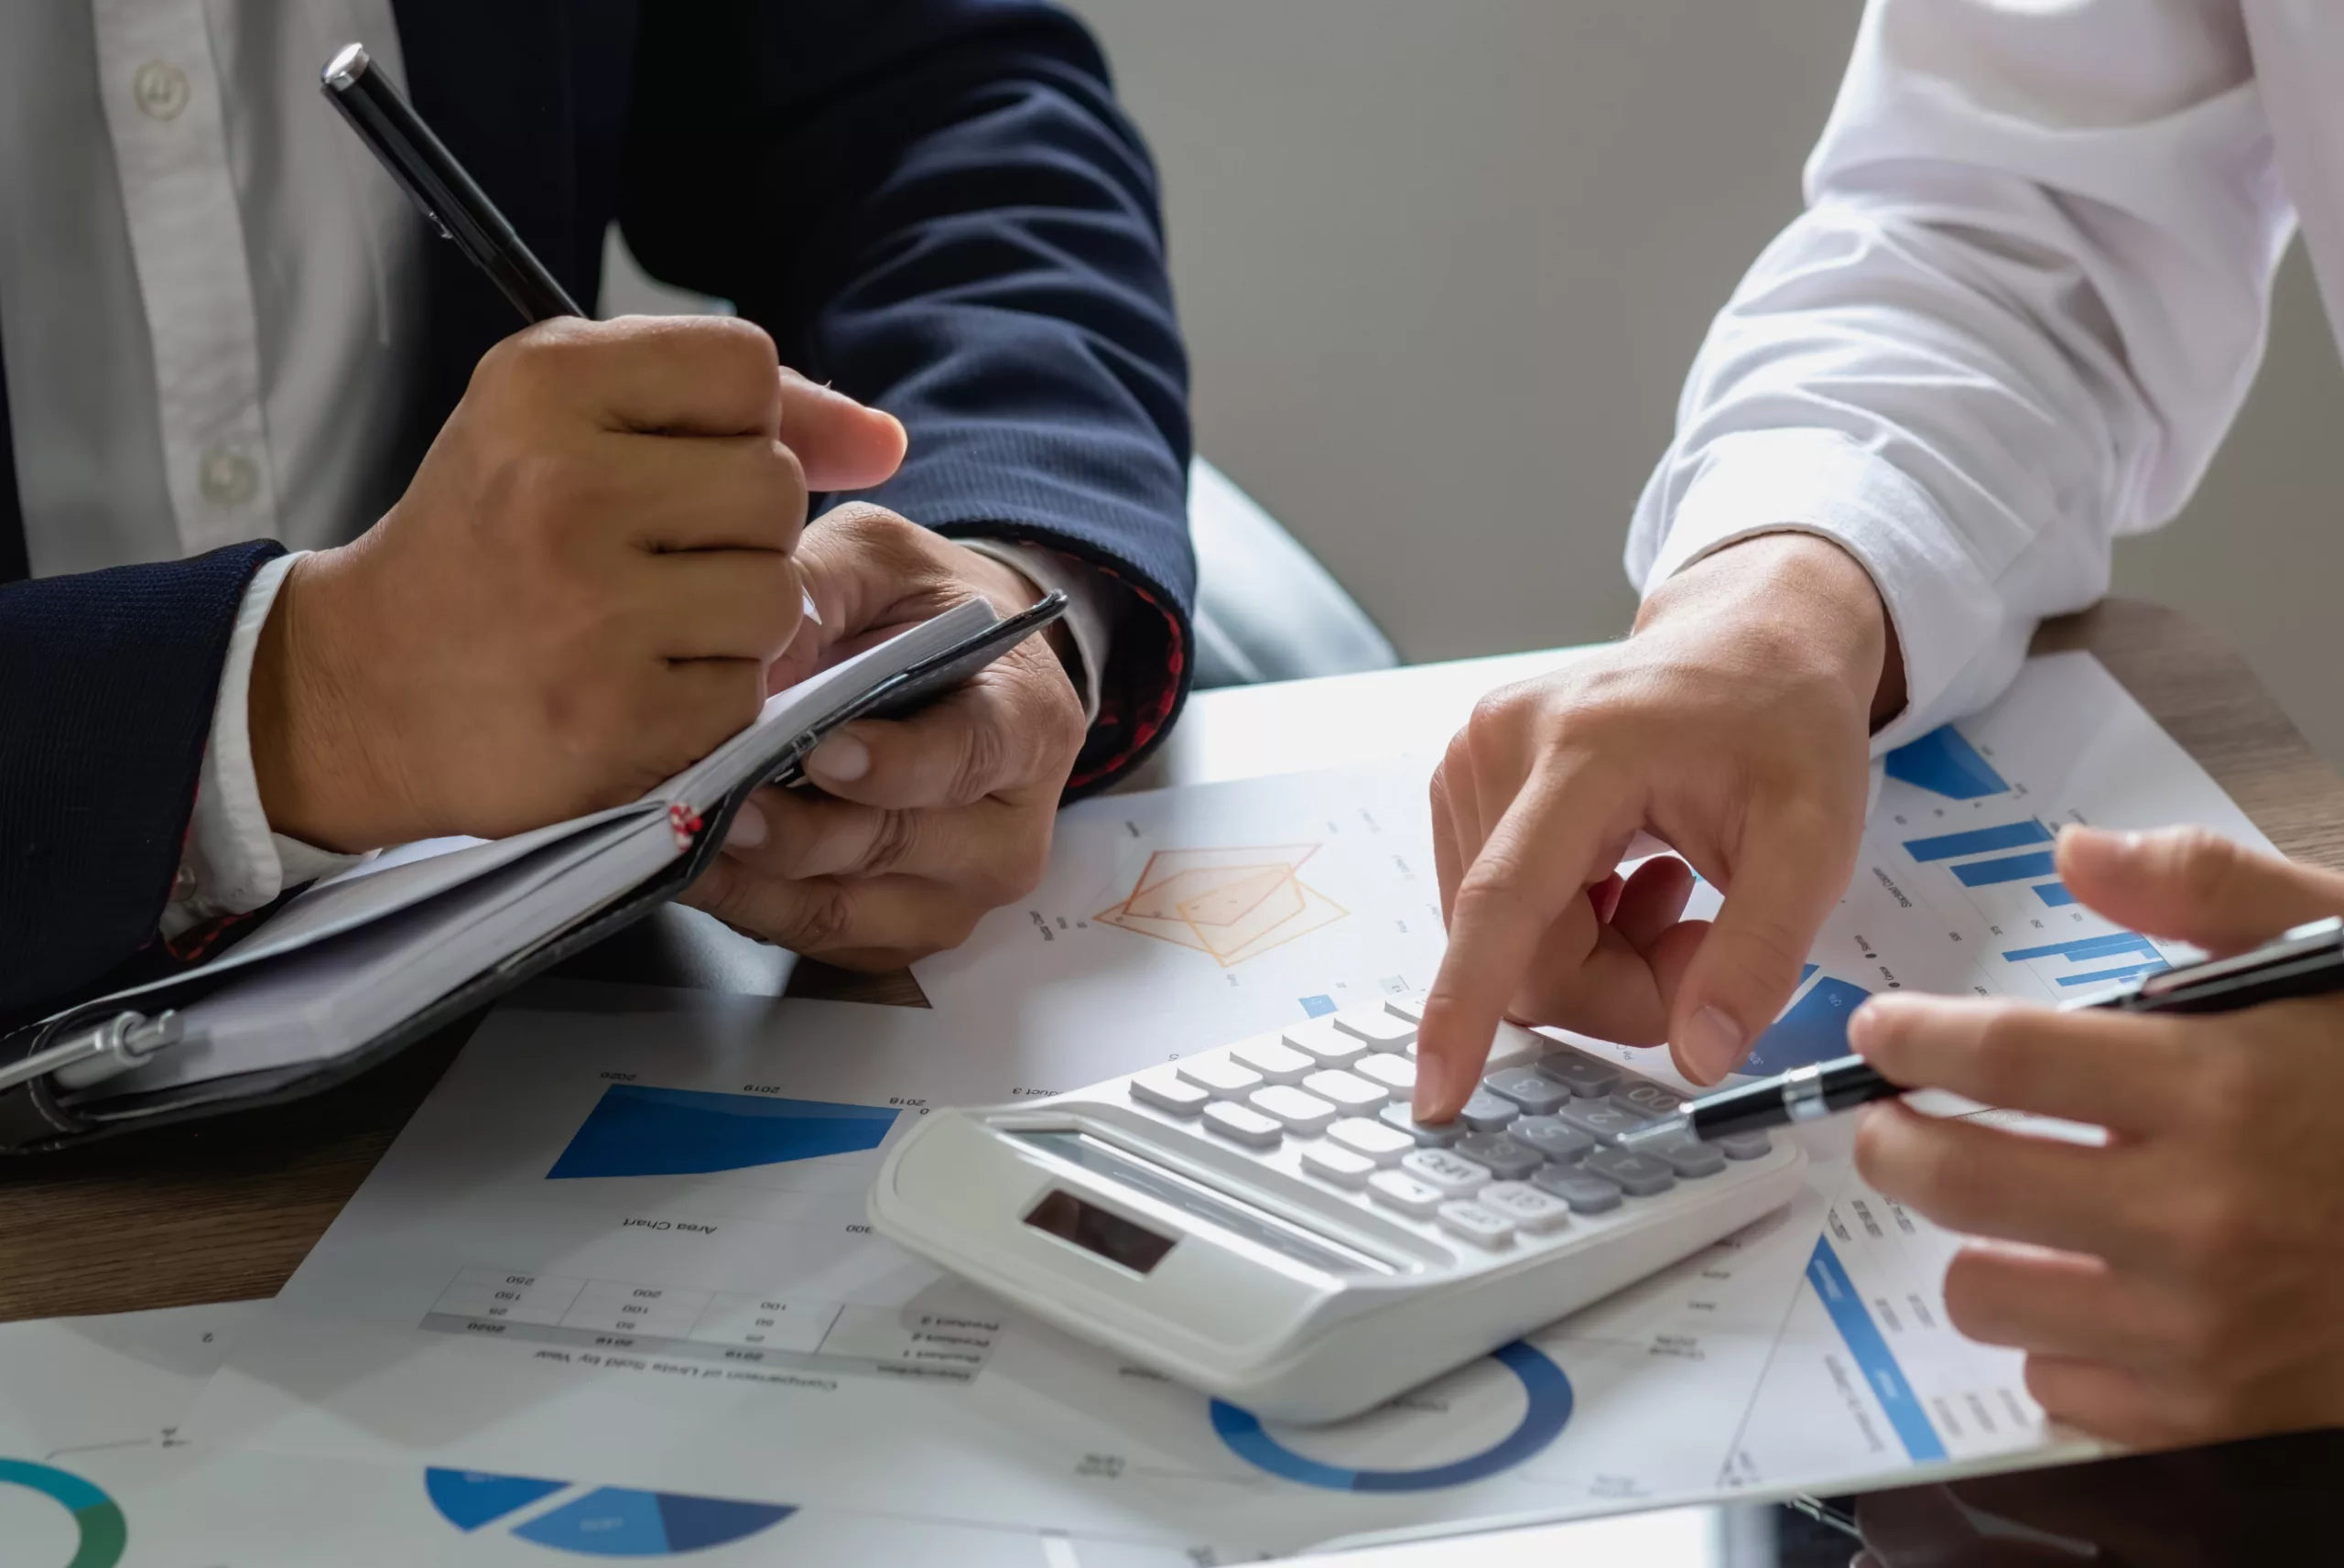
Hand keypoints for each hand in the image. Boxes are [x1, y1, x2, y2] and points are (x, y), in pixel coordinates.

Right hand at [249, 316, 905, 849]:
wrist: (361, 689)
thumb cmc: (487, 538)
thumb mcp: (566, 423)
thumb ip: (735, 409)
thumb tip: (889, 443)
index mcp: (545, 385)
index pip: (745, 368)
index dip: (740, 424)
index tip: (679, 468)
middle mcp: (563, 486)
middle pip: (775, 486)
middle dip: (738, 530)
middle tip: (648, 559)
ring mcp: (592, 612)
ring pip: (778, 593)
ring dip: (734, 620)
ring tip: (644, 625)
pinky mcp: (621, 718)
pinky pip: (748, 690)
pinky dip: (708, 697)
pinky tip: (633, 686)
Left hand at [679, 504, 1086, 967]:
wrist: (955, 677)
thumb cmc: (922, 614)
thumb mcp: (885, 561)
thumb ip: (825, 585)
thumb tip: (756, 655)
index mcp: (1030, 724)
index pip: (972, 756)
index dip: (898, 764)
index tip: (826, 751)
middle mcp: (1008, 830)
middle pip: (896, 846)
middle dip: (800, 830)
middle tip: (720, 803)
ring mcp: (955, 895)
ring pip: (848, 908)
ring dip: (760, 881)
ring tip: (690, 838)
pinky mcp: (899, 936)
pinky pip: (816, 939)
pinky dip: (750, 907)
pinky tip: (699, 866)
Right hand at [1413, 532, 1903, 1117]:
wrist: (1749, 638)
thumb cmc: (1783, 722)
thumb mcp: (1817, 838)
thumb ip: (1759, 953)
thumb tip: (1699, 1057)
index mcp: (1583, 752)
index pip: (1503, 901)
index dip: (1466, 1008)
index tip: (1436, 1094)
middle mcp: (1498, 749)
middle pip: (1518, 950)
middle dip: (1613, 985)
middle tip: (1701, 941)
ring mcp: (1468, 763)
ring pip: (1505, 945)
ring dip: (1593, 958)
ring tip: (1670, 893)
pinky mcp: (1462, 783)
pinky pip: (1498, 915)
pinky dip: (1568, 928)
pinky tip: (1626, 878)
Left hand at [1852, 825, 2343, 1446]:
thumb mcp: (2339, 951)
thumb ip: (2207, 886)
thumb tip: (2075, 852)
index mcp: (2222, 1087)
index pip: (2004, 1056)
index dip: (1915, 1039)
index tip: (1880, 1033)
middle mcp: (2202, 1214)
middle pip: (1961, 1182)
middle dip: (1894, 1143)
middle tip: (1890, 1123)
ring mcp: (2208, 1329)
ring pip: (1988, 1295)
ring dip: (1974, 1248)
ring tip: (2003, 1214)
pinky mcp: (2222, 1416)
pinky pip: (2063, 1385)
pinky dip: (2056, 1341)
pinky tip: (2096, 1295)